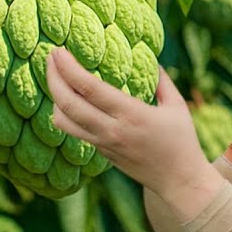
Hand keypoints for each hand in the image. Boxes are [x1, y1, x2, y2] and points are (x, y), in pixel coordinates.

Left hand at [45, 47, 223, 216]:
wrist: (178, 180)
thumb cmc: (182, 141)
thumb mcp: (176, 106)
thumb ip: (162, 81)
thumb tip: (151, 58)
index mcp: (131, 114)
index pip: (90, 88)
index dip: (69, 68)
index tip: (59, 51)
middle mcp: (112, 130)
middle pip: (68, 104)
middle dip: (53, 78)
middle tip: (49, 57)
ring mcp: (103, 144)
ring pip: (63, 121)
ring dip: (54, 98)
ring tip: (57, 79)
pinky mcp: (101, 153)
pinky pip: (74, 131)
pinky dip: (65, 113)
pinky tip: (69, 100)